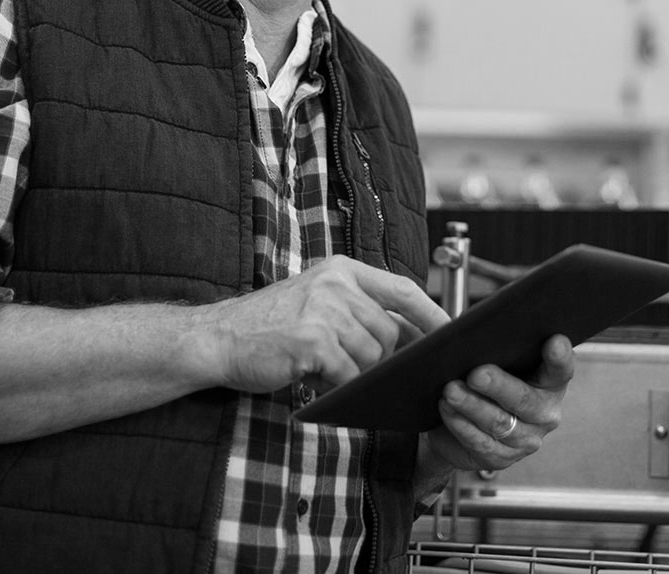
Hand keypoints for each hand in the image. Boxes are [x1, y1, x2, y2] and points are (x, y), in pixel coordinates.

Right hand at [199, 255, 448, 393]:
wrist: (217, 339)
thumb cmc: (267, 328)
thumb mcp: (317, 304)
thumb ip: (359, 312)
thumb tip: (412, 340)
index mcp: (341, 271)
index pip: (404, 290)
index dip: (433, 315)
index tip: (450, 335)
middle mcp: (336, 284)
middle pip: (389, 332)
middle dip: (377, 359)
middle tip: (345, 366)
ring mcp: (324, 310)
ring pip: (371, 357)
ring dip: (351, 373)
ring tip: (320, 368)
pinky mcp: (313, 339)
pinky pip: (348, 374)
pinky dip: (335, 384)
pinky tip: (311, 376)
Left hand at [421, 335, 572, 473]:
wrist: (455, 426)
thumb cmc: (478, 381)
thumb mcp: (487, 359)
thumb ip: (486, 343)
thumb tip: (464, 331)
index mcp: (549, 382)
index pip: (561, 369)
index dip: (560, 357)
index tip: (554, 340)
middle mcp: (545, 413)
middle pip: (524, 399)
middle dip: (499, 385)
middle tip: (476, 374)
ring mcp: (525, 439)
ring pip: (499, 422)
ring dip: (471, 405)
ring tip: (450, 390)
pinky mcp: (501, 458)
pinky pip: (480, 441)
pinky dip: (460, 424)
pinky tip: (446, 408)